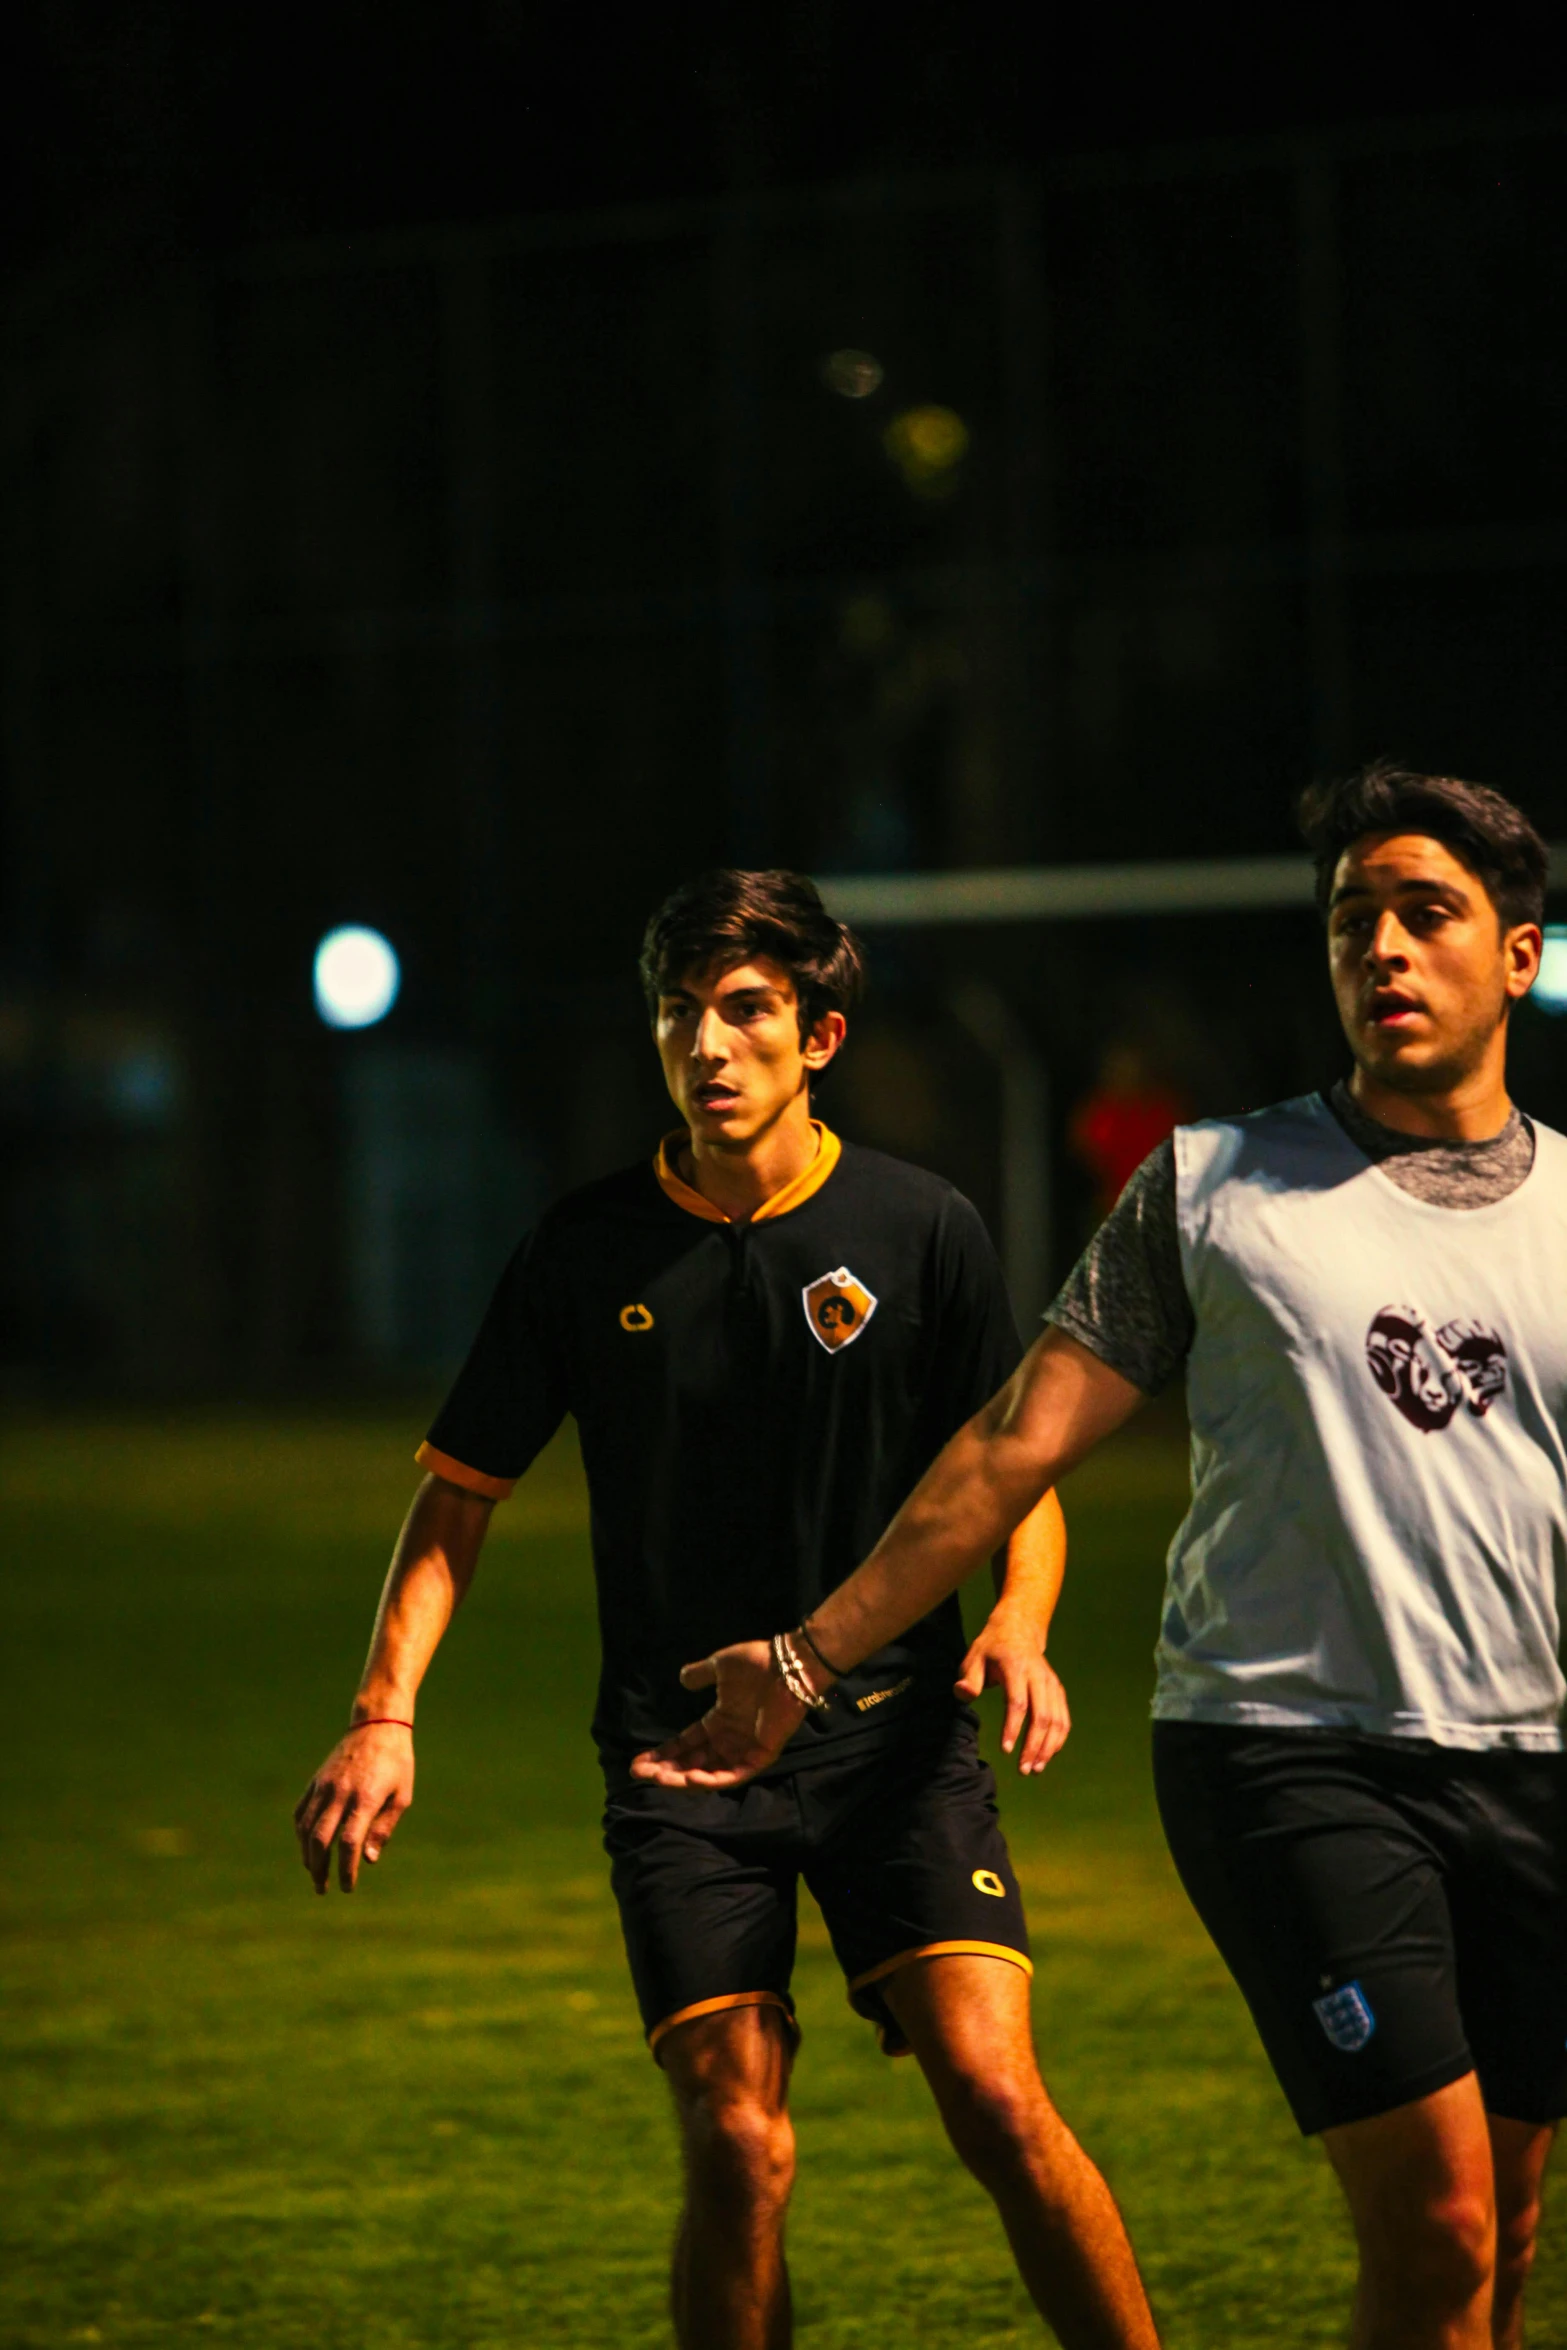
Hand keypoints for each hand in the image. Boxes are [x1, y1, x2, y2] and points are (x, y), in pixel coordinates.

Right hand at [294, 1723, 414, 1891]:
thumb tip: (368, 1860)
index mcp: (365, 1798)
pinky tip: (307, 1847)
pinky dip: (301, 1833)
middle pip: (320, 1840)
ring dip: (307, 1855)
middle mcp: (340, 1793)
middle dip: (319, 1869)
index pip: (348, 1843)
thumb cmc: (396, 1762)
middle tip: (323, 1888)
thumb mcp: (402, 1795)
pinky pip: (301, 1811)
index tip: (348, 1886)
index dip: (346, 1869)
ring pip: (306, 1828)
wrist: (377, 1725)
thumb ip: (384, 1828)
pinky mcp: (316, 1780)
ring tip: (315, 1873)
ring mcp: (324, 1785)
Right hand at [629, 1640, 806, 1788]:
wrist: (786, 1665)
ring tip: (660, 1779)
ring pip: (709, 1774)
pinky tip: (690, 1777)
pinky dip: (712, 1779)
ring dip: (684, 1778)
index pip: (686, 1745)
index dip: (663, 1754)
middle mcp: (728, 1741)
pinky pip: (733, 1775)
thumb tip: (682, 1678)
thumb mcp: (719, 1666)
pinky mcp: (759, 1757)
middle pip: (691, 1763)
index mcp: (718, 1722)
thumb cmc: (756, 1663)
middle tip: (640, 1775)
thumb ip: (701, 1674)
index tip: (638, 1763)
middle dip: (666, 1771)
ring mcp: (743, 1751)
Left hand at [955, 1619, 1069, 1774]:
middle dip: (1034, 1745)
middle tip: (1023, 1770)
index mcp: (1016, 1667)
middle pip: (1041, 1715)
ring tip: (1036, 1769)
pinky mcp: (1058, 1690)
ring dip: (1048, 1747)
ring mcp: (1051, 1683)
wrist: (1019, 1630)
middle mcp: (1038, 1676)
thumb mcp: (974, 1657)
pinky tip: (1048, 1756)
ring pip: (1056, 1719)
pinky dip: (1058, 1739)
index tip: (1005, 1751)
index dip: (1013, 1728)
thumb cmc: (991, 1648)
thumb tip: (964, 1695)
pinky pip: (1063, 1718)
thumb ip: (969, 1678)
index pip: (1018, 1702)